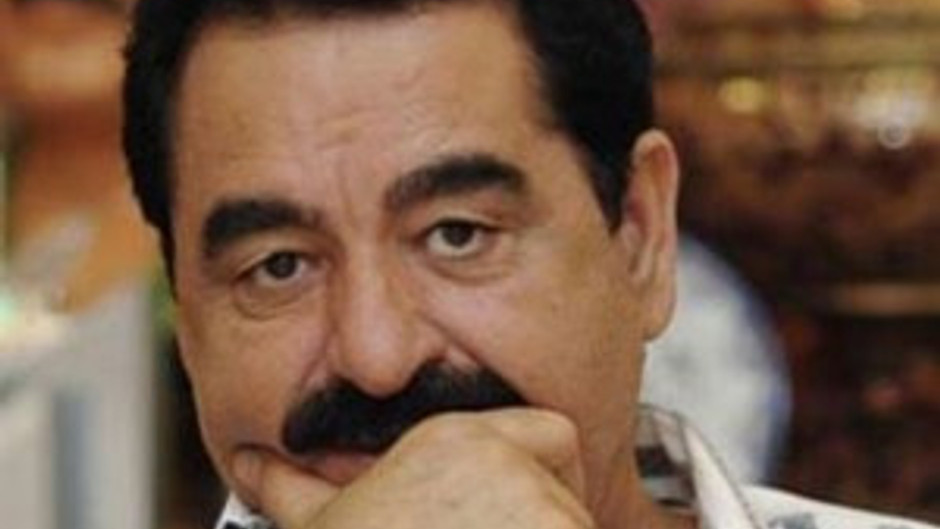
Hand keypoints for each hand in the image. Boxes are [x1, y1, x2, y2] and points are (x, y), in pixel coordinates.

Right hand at [236, 408, 593, 528]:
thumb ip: (292, 491)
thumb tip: (254, 466)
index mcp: (454, 440)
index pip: (550, 433)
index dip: (542, 473)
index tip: (512, 513)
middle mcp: (505, 465)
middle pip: (571, 485)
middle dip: (549, 521)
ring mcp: (542, 516)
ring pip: (579, 527)